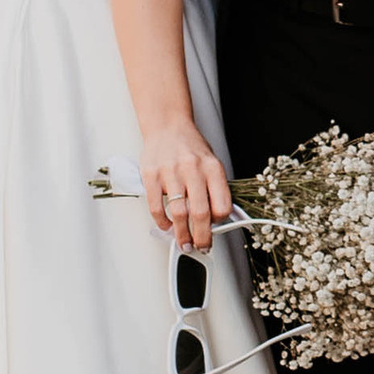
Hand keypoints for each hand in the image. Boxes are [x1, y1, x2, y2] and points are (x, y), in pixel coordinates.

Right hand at [139, 125, 232, 253]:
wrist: (168, 126)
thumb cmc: (190, 148)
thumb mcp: (211, 163)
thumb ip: (216, 189)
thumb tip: (219, 219)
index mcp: (213, 168)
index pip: (222, 205)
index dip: (220, 222)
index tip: (217, 230)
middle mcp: (193, 169)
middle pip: (201, 214)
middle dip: (202, 237)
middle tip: (201, 247)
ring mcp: (171, 172)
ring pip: (179, 214)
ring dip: (182, 235)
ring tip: (184, 243)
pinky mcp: (151, 175)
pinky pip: (156, 206)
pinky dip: (162, 222)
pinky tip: (167, 226)